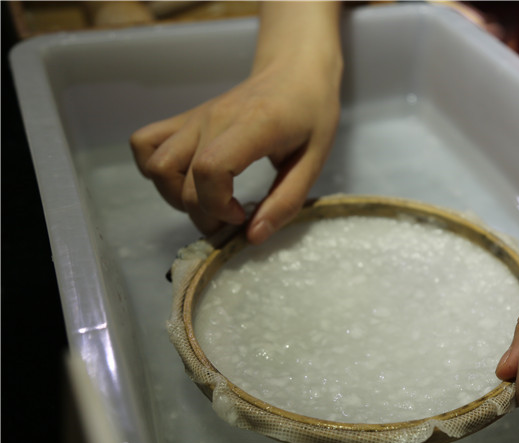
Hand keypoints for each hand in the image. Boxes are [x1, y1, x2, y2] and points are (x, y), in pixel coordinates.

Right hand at [130, 2, 341, 243]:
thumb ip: (286, 201)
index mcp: (252, 125)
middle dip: (202, 214)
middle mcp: (214, 118)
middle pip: (179, 177)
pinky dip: (155, 169)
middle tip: (233, 218)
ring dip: (174, 196)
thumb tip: (253, 237)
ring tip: (208, 201)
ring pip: (155, 164)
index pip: (210, 169)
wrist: (295, 70)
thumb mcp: (314, 161)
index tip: (242, 216)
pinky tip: (187, 180)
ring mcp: (195, 117)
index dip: (218, 206)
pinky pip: (145, 143)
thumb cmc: (311, 113)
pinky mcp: (186, 119)